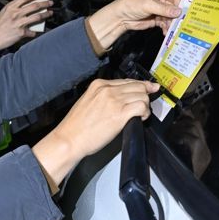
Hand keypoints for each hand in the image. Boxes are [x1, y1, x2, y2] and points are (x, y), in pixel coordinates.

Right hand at [0, 0, 52, 56]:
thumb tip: (24, 6)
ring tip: (50, 13)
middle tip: (49, 3)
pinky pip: (32, 31)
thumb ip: (13, 8)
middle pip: (34, 6)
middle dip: (44, 3)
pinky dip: (34, 32)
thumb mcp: (3, 13)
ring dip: (46, 14)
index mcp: (10, 7)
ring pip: (37, 17)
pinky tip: (35, 31)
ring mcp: (19, 23)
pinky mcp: (22, 32)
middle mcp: (16, 13)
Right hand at [32, 79, 158, 187]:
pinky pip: (142, 107)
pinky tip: (141, 118)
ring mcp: (114, 100)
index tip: (148, 87)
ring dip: (145, 105)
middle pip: (137, 86)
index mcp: (98, 85)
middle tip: (146, 104)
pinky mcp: (120, 113)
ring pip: (142, 96)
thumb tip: (119, 99)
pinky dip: (145, 112)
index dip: (140, 85)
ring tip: (141, 114)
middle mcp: (107, 90)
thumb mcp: (87, 101)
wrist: (70, 138)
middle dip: (145, 95)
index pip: (126, 80)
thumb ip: (102, 96)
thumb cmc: (76, 125)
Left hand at [88, 0, 181, 49]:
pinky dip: (167, 28)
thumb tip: (178, 11)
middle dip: (176, 17)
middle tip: (179, 25)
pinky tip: (166, 32)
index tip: (183, 15)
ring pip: (172, 17)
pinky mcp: (158, 17)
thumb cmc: (130, 5)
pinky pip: (167, 23)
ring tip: (171, 30)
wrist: (119, 17)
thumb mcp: (147, 5)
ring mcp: (160, 8)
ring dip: (172, 24)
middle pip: (175, 7)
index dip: (180, 5)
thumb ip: (163, 9)